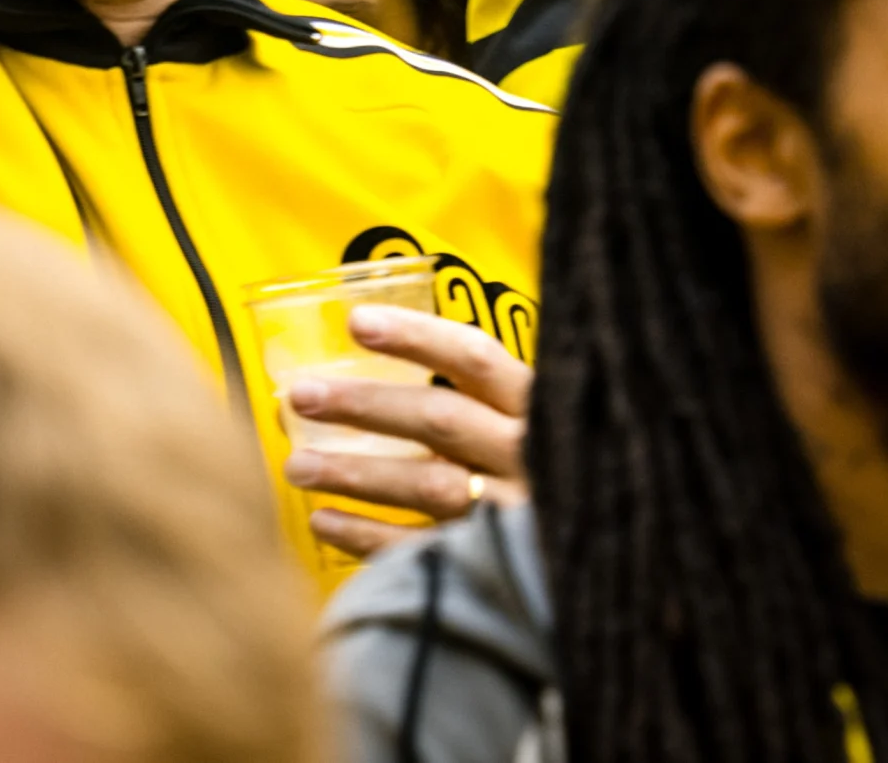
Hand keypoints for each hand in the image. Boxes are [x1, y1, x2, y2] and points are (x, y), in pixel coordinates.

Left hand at [279, 305, 531, 560]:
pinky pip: (420, 548)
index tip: (356, 322)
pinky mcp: (494, 565)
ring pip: (427, 484)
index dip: (416, 337)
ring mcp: (511, 513)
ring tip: (297, 465)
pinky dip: (366, 536)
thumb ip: (480, 404)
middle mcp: (528, 456)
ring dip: (355, 473)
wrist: (590, 559)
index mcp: (539, 408)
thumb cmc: (544, 477)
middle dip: (365, 404)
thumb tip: (378, 374)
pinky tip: (324, 521)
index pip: (475, 358)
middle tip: (301, 396)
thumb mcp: (531, 427)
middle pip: (440, 419)